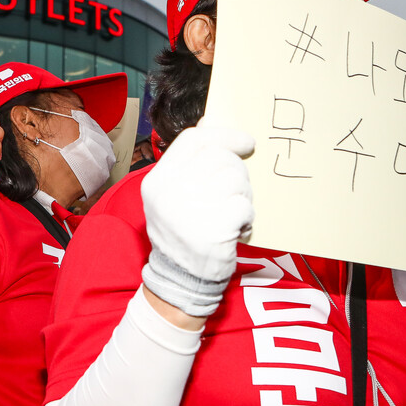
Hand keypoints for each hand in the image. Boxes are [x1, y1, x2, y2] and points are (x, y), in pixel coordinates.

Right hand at [141, 123, 254, 318]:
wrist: (181, 278)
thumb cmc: (182, 233)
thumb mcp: (172, 196)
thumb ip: (188, 164)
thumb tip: (212, 126)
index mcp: (158, 181)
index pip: (193, 140)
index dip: (223, 136)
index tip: (245, 143)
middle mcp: (170, 192)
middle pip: (220, 157)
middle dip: (237, 172)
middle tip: (235, 193)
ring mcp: (191, 210)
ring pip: (236, 179)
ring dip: (243, 197)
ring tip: (231, 214)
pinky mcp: (214, 229)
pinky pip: (244, 207)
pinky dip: (247, 219)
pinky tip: (235, 230)